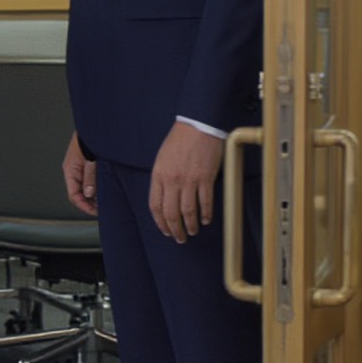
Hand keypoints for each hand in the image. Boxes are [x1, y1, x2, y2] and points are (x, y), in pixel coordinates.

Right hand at [62, 134, 97, 217]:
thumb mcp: (91, 161)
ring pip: (84, 188)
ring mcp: (79, 169)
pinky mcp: (85, 166)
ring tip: (105, 202)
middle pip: (78, 194)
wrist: (94, 126)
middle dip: (89, 203)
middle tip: (103, 210)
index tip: (95, 212)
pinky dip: (95, 188)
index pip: (73, 195)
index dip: (84, 206)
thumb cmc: (91, 141)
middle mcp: (72, 172)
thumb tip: (89, 194)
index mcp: (70, 171)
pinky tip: (104, 191)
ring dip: (93, 196)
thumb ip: (90, 178)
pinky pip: (88, 181)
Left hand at [149, 122, 224, 244]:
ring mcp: (189, 180)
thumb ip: (162, 178)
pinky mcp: (206, 178)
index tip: (165, 230)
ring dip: (190, 225)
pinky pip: (205, 202)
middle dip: (175, 229)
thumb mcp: (162, 159)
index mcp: (159, 175)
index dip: (160, 222)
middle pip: (171, 213)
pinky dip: (206, 214)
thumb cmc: (180, 140)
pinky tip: (206, 219)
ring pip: (188, 211)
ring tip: (193, 231)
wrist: (198, 125)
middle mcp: (172, 180)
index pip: (155, 206)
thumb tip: (165, 198)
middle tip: (180, 238)